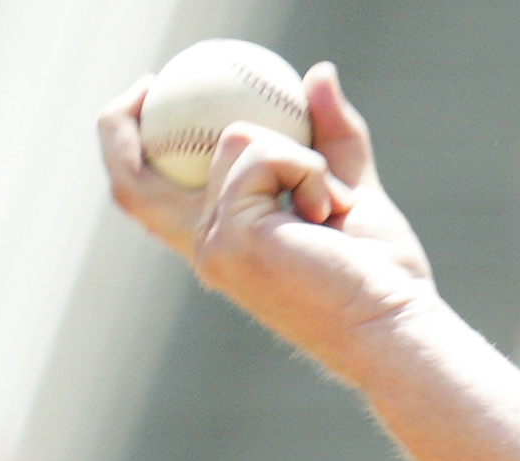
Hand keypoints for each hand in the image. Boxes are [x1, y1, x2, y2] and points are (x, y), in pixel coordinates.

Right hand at [96, 60, 435, 381]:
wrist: (399, 329)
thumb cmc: (383, 279)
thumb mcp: (351, 193)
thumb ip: (332, 138)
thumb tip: (318, 72)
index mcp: (219, 246)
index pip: (144, 196)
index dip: (127, 141)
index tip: (150, 93)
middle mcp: (205, 249)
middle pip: (129, 179)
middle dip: (121, 119)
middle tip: (152, 79)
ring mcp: (215, 244)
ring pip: (233, 139)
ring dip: (297, 151)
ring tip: (335, 202)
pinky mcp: (236, 235)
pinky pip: (262, 153)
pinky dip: (306, 164)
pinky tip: (333, 208)